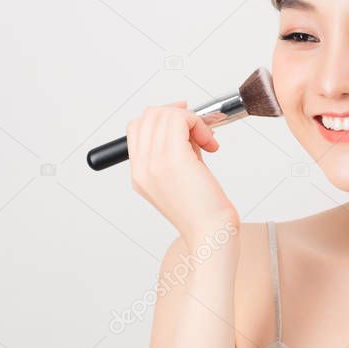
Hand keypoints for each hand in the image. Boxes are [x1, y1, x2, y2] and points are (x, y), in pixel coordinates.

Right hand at [126, 100, 240, 259]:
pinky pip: (179, 119)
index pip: (137, 127)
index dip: (163, 117)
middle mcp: (142, 168)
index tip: (185, 122)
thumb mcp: (182, 174)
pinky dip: (198, 123)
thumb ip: (178, 148)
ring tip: (205, 140)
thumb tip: (185, 122)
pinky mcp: (174, 160)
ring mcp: (154, 163)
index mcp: (139, 174)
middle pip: (148, 116)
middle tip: (198, 130)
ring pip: (163, 113)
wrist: (211, 234)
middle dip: (178, 114)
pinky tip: (210, 142)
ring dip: (191, 119)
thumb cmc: (203, 210)